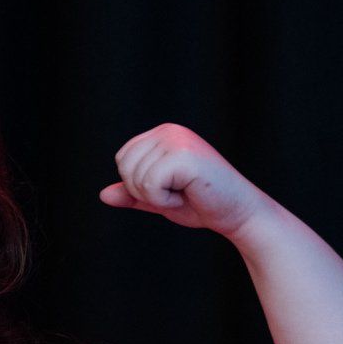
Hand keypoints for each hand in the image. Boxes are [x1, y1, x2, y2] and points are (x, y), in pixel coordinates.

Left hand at [98, 122, 270, 238]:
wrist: (239, 213)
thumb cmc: (203, 204)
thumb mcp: (160, 199)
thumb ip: (133, 195)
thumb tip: (103, 194)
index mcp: (163, 134)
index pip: (122, 159)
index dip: (138, 185)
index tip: (169, 188)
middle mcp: (169, 131)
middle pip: (124, 166)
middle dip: (144, 191)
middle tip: (177, 192)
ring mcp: (177, 140)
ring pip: (135, 177)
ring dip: (157, 197)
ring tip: (185, 192)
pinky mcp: (184, 155)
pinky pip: (149, 184)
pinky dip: (164, 200)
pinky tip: (189, 194)